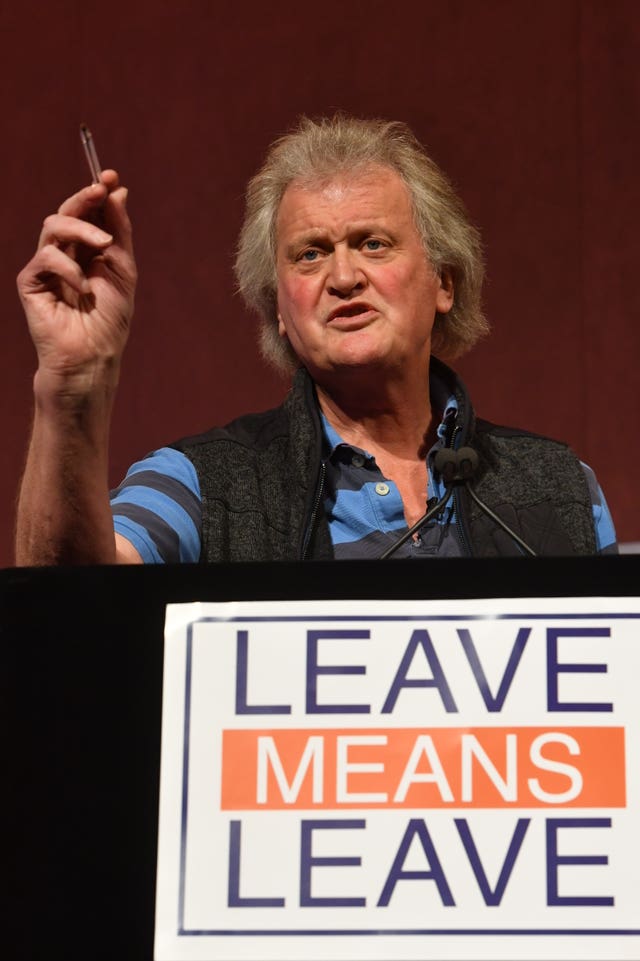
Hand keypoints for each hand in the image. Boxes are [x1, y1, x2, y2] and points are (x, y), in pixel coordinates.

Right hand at [17, 169, 136, 393]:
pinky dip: (69, 268)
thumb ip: (119, 231)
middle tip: (100, 189)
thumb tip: (117, 190)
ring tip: (103, 245)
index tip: (110, 176)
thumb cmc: (110, 319)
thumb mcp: (123, 270)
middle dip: (85, 197)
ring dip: (81, 229)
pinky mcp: (30, 282)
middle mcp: (66, 254)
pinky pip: (45, 258)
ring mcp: (46, 267)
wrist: (94, 356)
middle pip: (68, 212)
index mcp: (88, 250)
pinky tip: (83, 288)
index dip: (97, 192)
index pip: (89, 213)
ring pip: (53, 226)